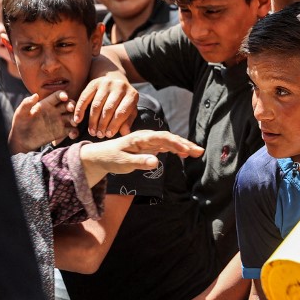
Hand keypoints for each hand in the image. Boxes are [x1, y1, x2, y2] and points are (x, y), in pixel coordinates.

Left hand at [8, 91, 78, 153]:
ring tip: (74, 122)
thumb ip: (26, 104)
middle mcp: (55, 111)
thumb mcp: (21, 113)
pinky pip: (71, 130)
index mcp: (47, 104)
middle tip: (71, 110)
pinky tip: (72, 135)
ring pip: (72, 116)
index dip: (63, 94)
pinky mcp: (61, 132)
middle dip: (72, 105)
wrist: (21, 140)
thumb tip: (35, 95)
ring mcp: (59, 121)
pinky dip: (74, 132)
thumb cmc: (20, 124)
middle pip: (69, 104)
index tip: (64, 98)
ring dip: (76, 118)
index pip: (58, 95)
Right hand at [73, 76, 139, 137]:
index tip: (108, 135)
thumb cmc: (124, 100)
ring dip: (93, 121)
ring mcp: (106, 83)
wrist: (115, 79)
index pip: (121, 113)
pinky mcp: (93, 83)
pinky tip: (78, 120)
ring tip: (92, 131)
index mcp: (131, 95)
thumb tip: (124, 133)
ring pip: (96, 105)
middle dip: (102, 125)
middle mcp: (119, 87)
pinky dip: (80, 110)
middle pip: (108, 109)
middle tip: (99, 135)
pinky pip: (84, 98)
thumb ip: (128, 121)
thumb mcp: (130, 110)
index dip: (114, 125)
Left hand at [81, 130, 203, 177]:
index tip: (186, 150)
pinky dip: (175, 149)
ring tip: (197, 152)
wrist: (101, 155)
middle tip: (199, 151)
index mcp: (140, 138)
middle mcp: (146, 137)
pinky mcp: (149, 147)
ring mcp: (148, 142)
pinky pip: (165, 146)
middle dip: (185, 143)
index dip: (175, 143)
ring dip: (183, 146)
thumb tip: (157, 162)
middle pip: (169, 138)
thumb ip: (140, 162)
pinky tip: (184, 154)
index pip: (161, 138)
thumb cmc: (111, 158)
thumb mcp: (123, 162)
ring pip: (169, 142)